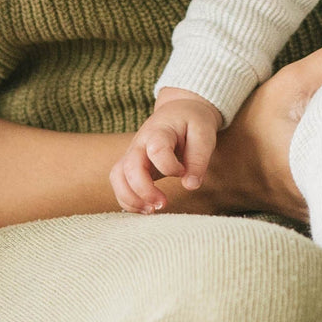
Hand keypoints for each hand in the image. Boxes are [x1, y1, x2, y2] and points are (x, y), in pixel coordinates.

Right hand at [110, 88, 221, 213]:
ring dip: (130, 198)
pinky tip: (146, 208)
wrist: (179, 111)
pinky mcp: (131, 165)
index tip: (183, 171)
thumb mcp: (204, 133)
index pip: (156, 150)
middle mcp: (140, 143)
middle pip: (129, 167)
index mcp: (159, 131)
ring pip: (117, 177)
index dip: (170, 166)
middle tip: (163, 203)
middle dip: (143, 191)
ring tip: (152, 210)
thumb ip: (199, 158)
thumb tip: (190, 185)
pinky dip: (128, 200)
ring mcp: (133, 154)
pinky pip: (120, 184)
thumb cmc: (192, 122)